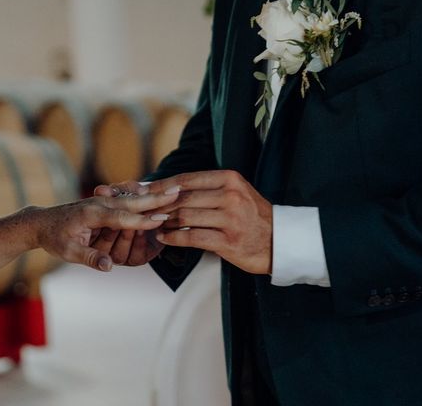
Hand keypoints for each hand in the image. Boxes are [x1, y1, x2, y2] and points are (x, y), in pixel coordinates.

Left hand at [29, 191, 176, 271]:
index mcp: (91, 214)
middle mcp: (99, 203)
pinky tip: (158, 193)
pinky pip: (127, 198)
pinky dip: (143, 195)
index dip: (142, 220)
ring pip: (132, 197)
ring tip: (174, 190)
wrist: (41, 222)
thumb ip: (90, 257)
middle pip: (132, 201)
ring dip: (153, 194)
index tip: (162, 219)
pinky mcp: (104, 201)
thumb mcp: (68, 252)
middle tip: (177, 192)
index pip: (122, 218)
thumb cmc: (55, 238)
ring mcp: (102, 201)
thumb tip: (110, 267)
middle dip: (155, 198)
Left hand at [149, 170, 272, 274]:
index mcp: (230, 179)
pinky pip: (192, 237)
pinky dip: (174, 238)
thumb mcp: (236, 193)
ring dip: (164, 222)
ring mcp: (230, 219)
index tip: (144, 190)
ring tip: (152, 224)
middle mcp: (230, 196)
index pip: (187, 179)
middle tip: (142, 209)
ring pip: (185, 217)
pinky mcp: (228, 241)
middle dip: (159, 205)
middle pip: (183, 198)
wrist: (280, 242)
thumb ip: (208, 189)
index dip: (162, 185)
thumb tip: (171, 188)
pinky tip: (164, 238)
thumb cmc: (252, 217)